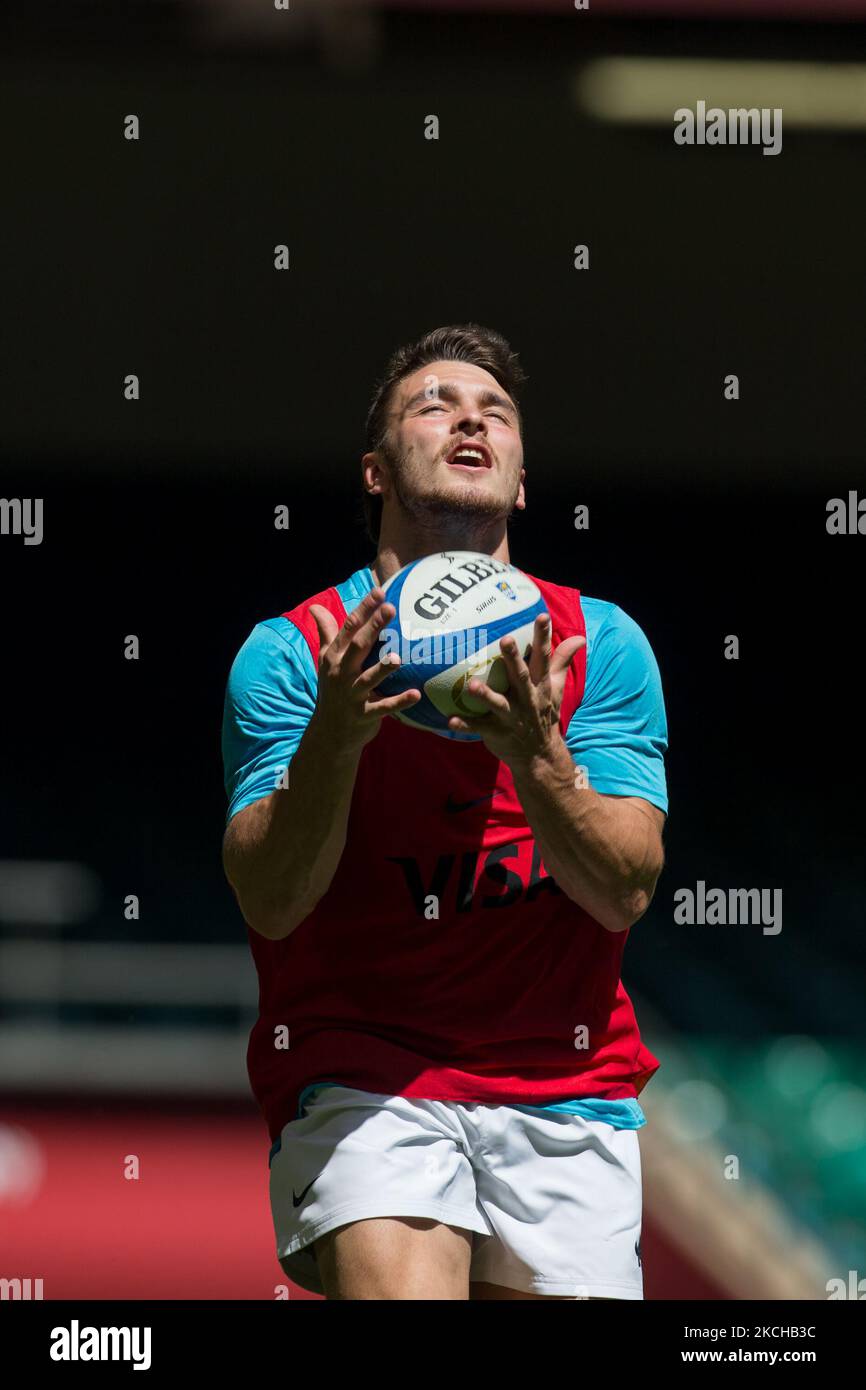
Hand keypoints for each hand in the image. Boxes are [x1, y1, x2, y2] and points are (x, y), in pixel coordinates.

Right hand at [309, 589, 420, 754]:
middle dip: (373, 628)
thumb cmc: (332, 690)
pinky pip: (383, 707)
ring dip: (383, 668)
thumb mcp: (325, 661)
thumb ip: (326, 633)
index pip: (348, 628)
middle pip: (358, 646)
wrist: (329, 732)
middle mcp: (342, 673)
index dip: (363, 610)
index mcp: (335, 657)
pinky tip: (416, 694)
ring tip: (398, 657)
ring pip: (369, 679)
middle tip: (390, 609)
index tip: (379, 592)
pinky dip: (399, 702)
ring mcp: (352, 695)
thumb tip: (314, 606)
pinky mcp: (364, 715)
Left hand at [447, 613, 584, 766]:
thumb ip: (562, 661)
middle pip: (520, 677)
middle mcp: (527, 699)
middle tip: (505, 639)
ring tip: (470, 685)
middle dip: (513, 659)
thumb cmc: (544, 713)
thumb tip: (579, 637)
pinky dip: (465, 725)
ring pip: (498, 704)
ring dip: (485, 695)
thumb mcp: (556, 688)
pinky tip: (450, 719)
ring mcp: (512, 718)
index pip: (543, 658)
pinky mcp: (496, 733)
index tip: (542, 616)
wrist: (540, 755)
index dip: (543, 637)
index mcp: (540, 686)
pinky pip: (478, 728)